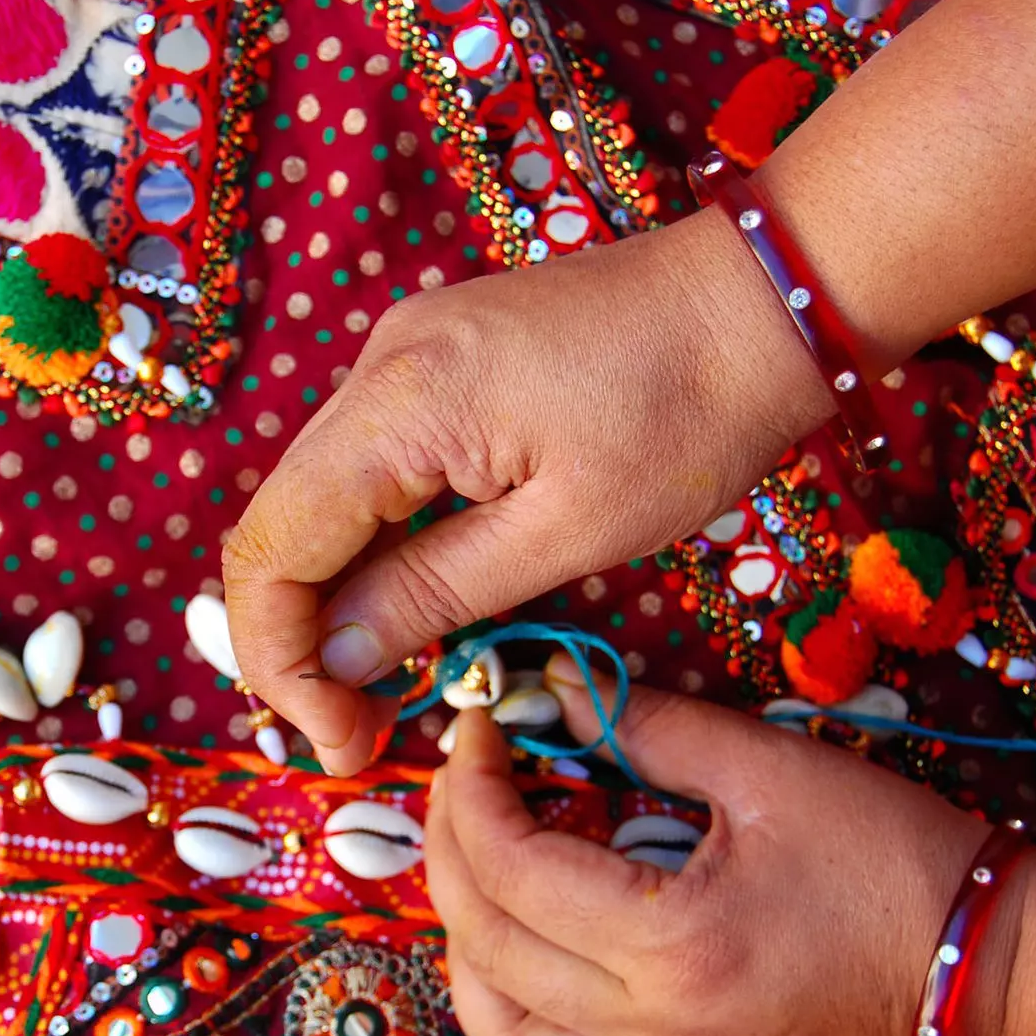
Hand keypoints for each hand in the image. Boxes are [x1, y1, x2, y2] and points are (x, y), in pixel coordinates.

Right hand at [221, 208, 832, 774]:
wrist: (763, 298)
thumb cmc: (689, 415)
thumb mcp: (566, 532)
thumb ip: (432, 594)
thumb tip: (332, 659)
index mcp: (401, 402)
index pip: (271, 545)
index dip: (278, 657)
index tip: (335, 737)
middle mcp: (379, 364)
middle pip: (278, 523)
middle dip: (297, 641)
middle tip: (354, 730)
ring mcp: (404, 355)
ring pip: (318, 499)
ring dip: (331, 598)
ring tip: (378, 687)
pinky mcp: (437, 362)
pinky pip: (367, 468)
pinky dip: (371, 546)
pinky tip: (408, 604)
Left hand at [424, 656, 999, 1035]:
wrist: (995, 968)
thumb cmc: (893, 858)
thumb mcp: (771, 769)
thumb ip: (648, 727)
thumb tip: (553, 692)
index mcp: (673, 945)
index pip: (510, 865)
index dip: (471, 785)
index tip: (480, 728)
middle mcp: (657, 1033)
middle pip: (489, 945)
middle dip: (449, 848)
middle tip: (465, 781)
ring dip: (466, 958)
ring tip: (476, 881)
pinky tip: (524, 981)